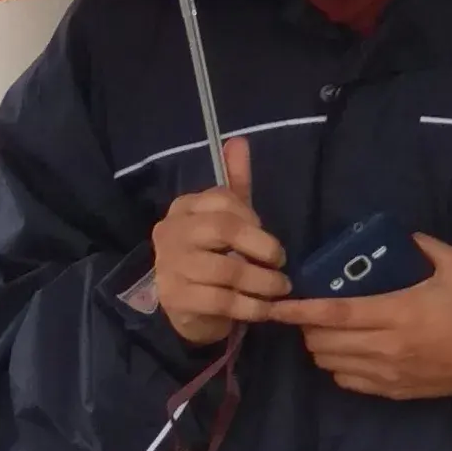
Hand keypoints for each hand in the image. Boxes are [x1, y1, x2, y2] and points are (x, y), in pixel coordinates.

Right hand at [149, 137, 287, 343]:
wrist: (190, 309)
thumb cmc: (213, 256)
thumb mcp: (227, 218)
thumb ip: (235, 182)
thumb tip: (238, 141)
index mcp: (183, 208)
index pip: (221, 199)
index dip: (252, 217)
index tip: (266, 236)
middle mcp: (170, 232)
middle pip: (223, 229)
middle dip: (261, 246)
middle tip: (281, 262)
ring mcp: (170, 266)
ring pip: (226, 269)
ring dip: (262, 281)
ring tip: (280, 288)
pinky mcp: (176, 299)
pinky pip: (222, 300)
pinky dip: (251, 306)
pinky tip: (265, 308)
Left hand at [268, 233, 451, 398]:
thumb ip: (423, 246)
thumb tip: (401, 237)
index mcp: (397, 312)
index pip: (336, 313)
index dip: (302, 311)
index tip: (278, 306)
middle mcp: (386, 347)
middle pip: (325, 343)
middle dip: (308, 329)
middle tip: (309, 313)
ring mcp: (389, 373)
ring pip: (333, 366)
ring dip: (322, 349)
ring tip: (327, 333)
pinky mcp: (396, 391)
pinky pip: (351, 384)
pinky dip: (340, 369)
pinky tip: (349, 355)